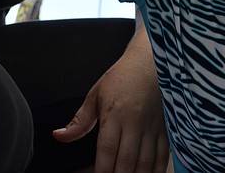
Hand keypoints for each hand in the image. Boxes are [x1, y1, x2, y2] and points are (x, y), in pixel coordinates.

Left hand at [53, 32, 168, 172]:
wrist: (150, 62)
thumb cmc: (121, 78)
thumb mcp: (95, 95)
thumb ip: (79, 121)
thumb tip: (58, 136)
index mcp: (114, 113)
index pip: (106, 149)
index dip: (103, 169)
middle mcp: (135, 122)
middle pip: (127, 160)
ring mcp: (152, 126)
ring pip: (146, 161)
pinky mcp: (166, 128)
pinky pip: (163, 155)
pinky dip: (156, 170)